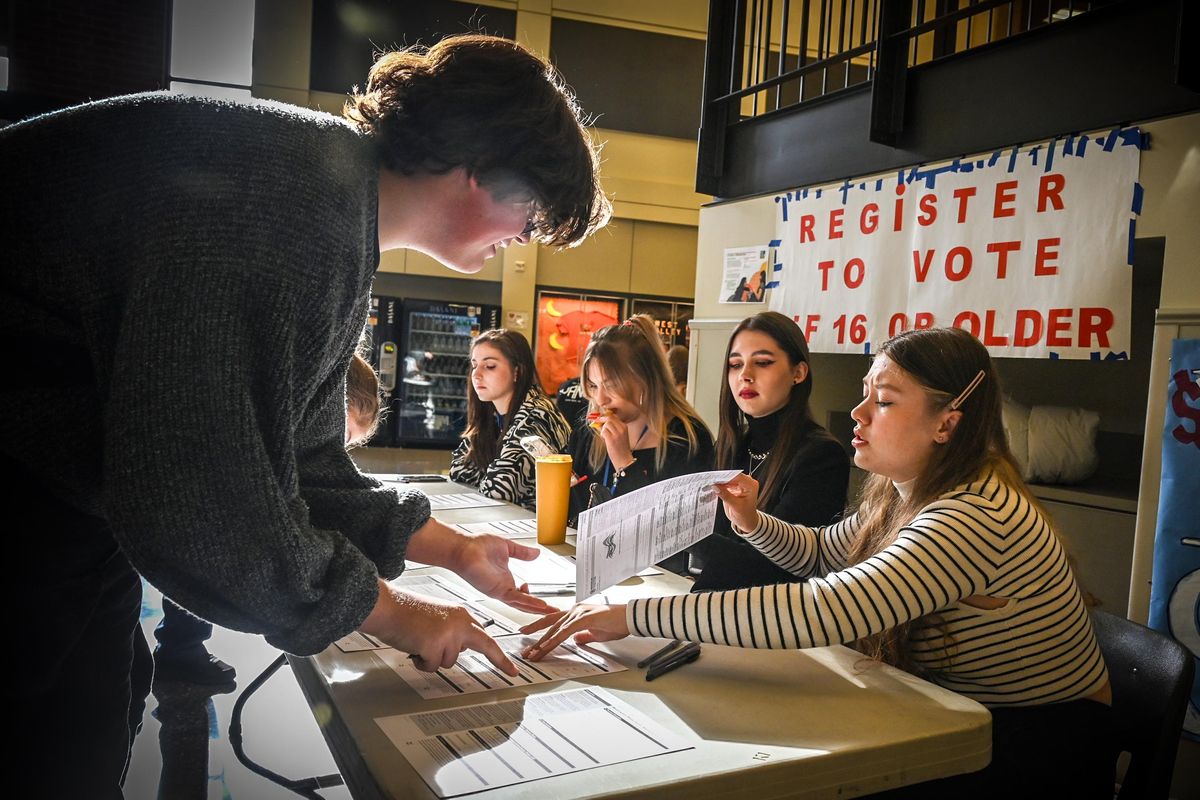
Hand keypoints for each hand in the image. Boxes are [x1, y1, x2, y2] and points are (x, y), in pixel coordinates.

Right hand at [359, 580, 515, 673]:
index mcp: (461, 614)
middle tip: (511, 672)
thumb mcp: (438, 617)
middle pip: (483, 646)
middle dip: (498, 660)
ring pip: (448, 661)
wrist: (388, 606)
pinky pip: (431, 666)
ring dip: (433, 658)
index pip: (486, 637)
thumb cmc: (406, 612)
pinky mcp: (435, 645)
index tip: (512, 667)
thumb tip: (459, 648)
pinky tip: (414, 646)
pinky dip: (421, 662)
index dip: (499, 654)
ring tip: (420, 641)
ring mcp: (449, 634)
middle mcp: (459, 623)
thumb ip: (453, 630)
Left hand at [407, 519, 555, 613]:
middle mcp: (503, 588)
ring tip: (551, 612)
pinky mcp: (497, 590)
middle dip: (539, 609)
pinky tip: (540, 604)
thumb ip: (522, 552)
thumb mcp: (507, 547)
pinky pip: (516, 599)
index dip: (533, 597)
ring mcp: (500, 591)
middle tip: (553, 613)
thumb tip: (535, 553)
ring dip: (537, 609)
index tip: (543, 599)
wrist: (463, 548)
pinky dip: (529, 602)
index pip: (522, 594)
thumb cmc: (476, 546)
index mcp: (505, 579)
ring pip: (522, 604)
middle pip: (524, 603)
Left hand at [518, 603, 629, 659]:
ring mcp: (578, 613)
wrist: (630, 617)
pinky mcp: (584, 618)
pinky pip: (565, 631)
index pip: (553, 621)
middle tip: (525, 650)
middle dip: (536, 639)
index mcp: (576, 613)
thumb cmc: (617, 623)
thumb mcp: (597, 633)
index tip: (527, 634)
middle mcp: (574, 610)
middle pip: (549, 625)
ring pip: (555, 629)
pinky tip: (547, 647)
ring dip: (543, 643)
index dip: (539, 628)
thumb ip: (584, 635)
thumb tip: (575, 640)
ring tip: (533, 654)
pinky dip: (555, 640)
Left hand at [598, 415, 634, 469]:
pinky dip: (602, 434)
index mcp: (624, 427)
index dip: (605, 417)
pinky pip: (603, 431)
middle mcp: (621, 429)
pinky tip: (604, 438)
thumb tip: (602, 422)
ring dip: (603, 429)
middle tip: (598, 424)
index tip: (601, 419)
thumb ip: (613, 428)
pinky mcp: (611, 439)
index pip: (614, 416)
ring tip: (605, 435)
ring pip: (606, 424)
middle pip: (609, 418)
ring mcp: (617, 434)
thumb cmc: (621, 448)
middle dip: (602, 420)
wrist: (624, 459)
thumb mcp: (620, 435)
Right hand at [713, 473, 760, 532]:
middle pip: (732, 476)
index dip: (726, 477)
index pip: (737, 476)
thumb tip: (716, 487)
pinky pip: (726, 484)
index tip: (715, 478)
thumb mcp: (735, 506)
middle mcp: (746, 483)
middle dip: (721, 479)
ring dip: (719, 482)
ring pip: (727, 479)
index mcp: (751, 485)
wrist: (746, 521)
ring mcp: (740, 484)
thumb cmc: (745, 515)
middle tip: (711, 481)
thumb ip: (726, 495)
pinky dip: (719, 486)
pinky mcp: (734, 487)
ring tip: (710, 484)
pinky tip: (713, 487)